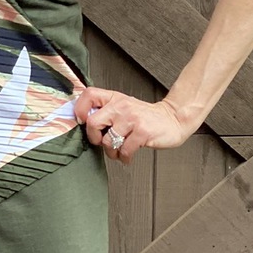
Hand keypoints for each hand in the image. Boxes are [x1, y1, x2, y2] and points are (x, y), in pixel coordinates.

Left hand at [72, 87, 190, 162]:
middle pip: (93, 122)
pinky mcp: (142, 132)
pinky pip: (124, 150)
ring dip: (111, 152)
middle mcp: (122, 106)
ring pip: (107, 141)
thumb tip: (84, 123)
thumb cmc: (145, 116)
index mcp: (114, 98)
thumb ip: (106, 111)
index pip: (89, 95)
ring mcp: (132, 119)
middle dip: (94, 138)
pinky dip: (124, 157)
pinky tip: (128, 155)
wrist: (172, 119)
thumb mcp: (124, 106)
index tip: (82, 121)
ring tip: (119, 151)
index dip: (80, 109)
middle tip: (101, 142)